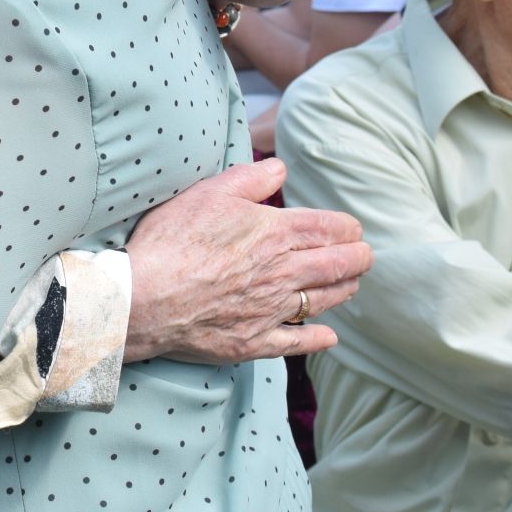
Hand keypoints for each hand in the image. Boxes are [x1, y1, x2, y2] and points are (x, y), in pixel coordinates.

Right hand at [124, 158, 371, 363]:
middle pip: (336, 265)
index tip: (353, 229)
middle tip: (365, 256)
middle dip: (357, 259)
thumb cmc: (174, 239)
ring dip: (343, 291)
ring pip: (323, 301)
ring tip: (352, 285)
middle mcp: (283, 272)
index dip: (347, 228)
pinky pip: (296, 342)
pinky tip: (329, 337)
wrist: (146, 296)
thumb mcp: (210, 192)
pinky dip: (318, 339)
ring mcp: (271, 310)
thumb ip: (251, 178)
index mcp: (276, 233)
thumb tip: (280, 169)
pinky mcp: (254, 340)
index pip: (329, 228)